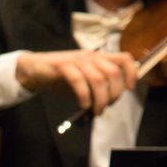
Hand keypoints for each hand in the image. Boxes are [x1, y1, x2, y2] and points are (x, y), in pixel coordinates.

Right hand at [15, 49, 137, 115]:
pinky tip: (83, 105)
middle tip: (107, 106)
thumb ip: (97, 86)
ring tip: (96, 111)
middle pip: (113, 73)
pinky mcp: (63, 66)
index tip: (129, 88)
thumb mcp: (84, 79)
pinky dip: (84, 96)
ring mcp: (77, 60)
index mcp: (99, 57)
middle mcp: (91, 56)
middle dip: (114, 94)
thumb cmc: (61, 76)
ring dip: (100, 99)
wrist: (35, 69)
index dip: (131, 73)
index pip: (124, 58)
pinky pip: (79, 81)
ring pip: (98, 79)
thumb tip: (108, 103)